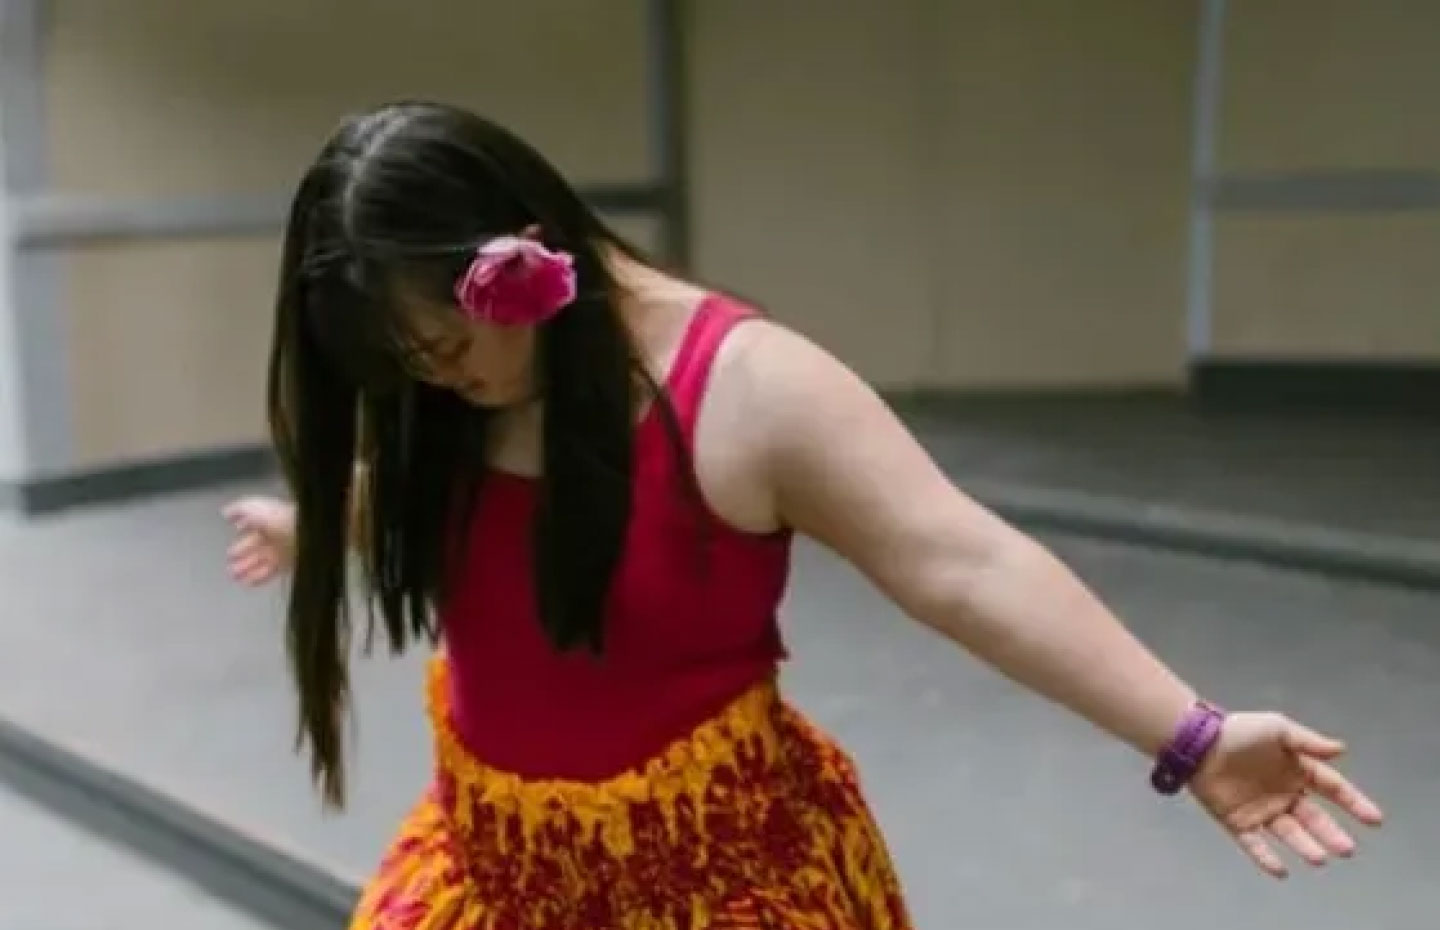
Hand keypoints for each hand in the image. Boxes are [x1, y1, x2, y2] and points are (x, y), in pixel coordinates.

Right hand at [222, 495, 296, 586]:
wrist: (303, 533)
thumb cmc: (279, 518)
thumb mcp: (255, 508)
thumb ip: (239, 510)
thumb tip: (226, 513)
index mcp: (268, 518)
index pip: (251, 526)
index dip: (240, 534)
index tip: (230, 542)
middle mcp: (275, 534)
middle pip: (254, 546)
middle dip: (240, 554)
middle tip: (229, 563)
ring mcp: (281, 550)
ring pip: (260, 560)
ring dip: (246, 568)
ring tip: (233, 576)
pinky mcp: (287, 564)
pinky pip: (270, 572)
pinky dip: (258, 577)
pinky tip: (247, 583)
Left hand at [1190, 711, 1383, 878]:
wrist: (1197, 741)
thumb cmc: (1239, 731)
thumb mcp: (1278, 729)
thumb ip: (1308, 742)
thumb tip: (1342, 749)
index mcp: (1296, 771)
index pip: (1332, 788)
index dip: (1353, 802)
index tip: (1374, 819)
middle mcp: (1283, 794)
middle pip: (1313, 817)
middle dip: (1330, 833)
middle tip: (1346, 848)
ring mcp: (1261, 810)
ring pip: (1288, 833)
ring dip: (1304, 846)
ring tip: (1319, 858)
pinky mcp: (1237, 821)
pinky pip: (1254, 843)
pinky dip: (1266, 858)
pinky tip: (1280, 870)